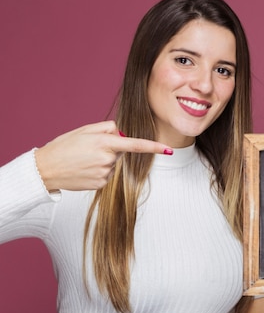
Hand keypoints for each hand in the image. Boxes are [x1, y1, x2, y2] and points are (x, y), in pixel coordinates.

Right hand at [34, 121, 172, 190]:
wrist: (45, 169)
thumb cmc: (64, 146)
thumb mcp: (84, 130)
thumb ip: (107, 128)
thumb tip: (122, 134)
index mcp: (105, 142)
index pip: (136, 145)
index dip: (154, 147)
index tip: (169, 150)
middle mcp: (107, 159)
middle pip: (120, 152)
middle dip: (111, 148)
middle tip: (88, 149)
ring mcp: (104, 173)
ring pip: (113, 164)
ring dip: (103, 161)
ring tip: (83, 160)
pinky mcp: (100, 184)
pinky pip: (107, 175)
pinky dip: (99, 172)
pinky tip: (84, 170)